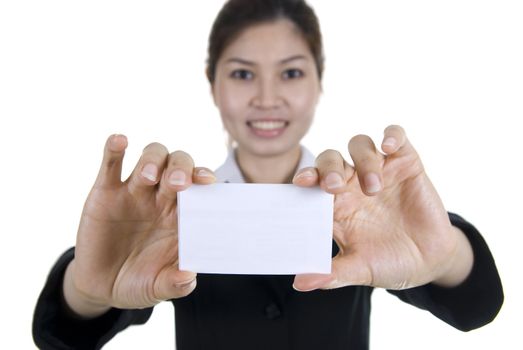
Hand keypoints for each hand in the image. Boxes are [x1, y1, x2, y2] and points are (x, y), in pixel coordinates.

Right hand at [63, 134, 215, 317]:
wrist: (101, 286)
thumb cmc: (138, 282)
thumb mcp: (157, 288)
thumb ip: (174, 284)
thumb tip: (188, 278)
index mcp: (181, 215)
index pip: (199, 187)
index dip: (204, 178)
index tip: (209, 182)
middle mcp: (161, 198)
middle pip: (178, 164)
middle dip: (182, 168)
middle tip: (179, 184)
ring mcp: (134, 192)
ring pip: (151, 157)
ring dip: (153, 160)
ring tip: (150, 177)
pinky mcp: (105, 192)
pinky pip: (111, 163)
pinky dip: (114, 149)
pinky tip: (120, 141)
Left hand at [292, 125, 472, 290]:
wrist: (430, 261)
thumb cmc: (388, 262)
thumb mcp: (361, 270)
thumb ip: (332, 274)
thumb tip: (300, 283)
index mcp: (336, 205)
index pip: (312, 183)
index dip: (304, 178)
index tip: (300, 183)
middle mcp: (353, 184)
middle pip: (331, 159)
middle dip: (329, 168)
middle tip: (335, 186)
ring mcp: (379, 171)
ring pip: (360, 146)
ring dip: (363, 161)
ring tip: (374, 188)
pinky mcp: (406, 163)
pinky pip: (397, 137)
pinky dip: (392, 135)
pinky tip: (390, 146)